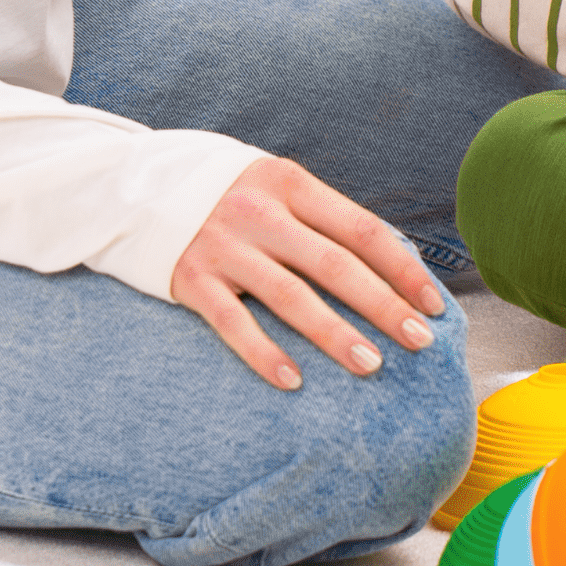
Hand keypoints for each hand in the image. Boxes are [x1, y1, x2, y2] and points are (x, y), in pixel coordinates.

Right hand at [171, 156, 447, 388]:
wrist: (132, 187)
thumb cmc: (228, 194)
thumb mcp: (276, 187)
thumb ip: (324, 219)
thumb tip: (394, 264)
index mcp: (290, 184)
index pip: (361, 229)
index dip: (402, 268)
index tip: (433, 304)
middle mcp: (258, 213)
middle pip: (334, 265)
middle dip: (382, 306)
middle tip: (419, 341)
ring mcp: (223, 246)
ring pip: (290, 297)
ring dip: (334, 334)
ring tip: (370, 365)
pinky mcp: (190, 279)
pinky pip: (233, 323)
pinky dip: (263, 354)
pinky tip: (293, 381)